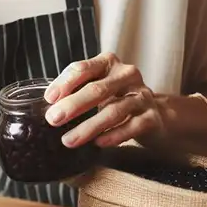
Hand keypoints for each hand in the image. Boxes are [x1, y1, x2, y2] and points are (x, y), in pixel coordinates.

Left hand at [43, 52, 166, 148]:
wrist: (157, 115)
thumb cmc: (117, 98)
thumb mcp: (98, 88)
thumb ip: (76, 91)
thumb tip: (49, 105)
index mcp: (108, 63)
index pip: (83, 68)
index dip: (64, 83)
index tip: (49, 99)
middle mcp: (127, 75)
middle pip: (97, 89)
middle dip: (73, 105)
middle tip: (53, 119)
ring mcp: (142, 95)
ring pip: (114, 111)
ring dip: (88, 127)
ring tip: (68, 140)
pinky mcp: (153, 117)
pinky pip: (131, 127)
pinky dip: (113, 135)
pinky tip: (98, 143)